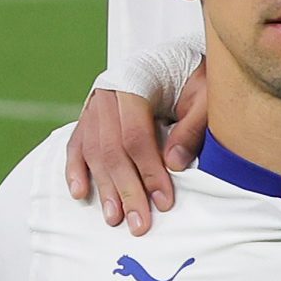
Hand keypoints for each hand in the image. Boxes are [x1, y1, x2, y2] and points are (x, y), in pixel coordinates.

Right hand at [62, 60, 207, 228]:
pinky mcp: (89, 116)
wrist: (176, 57)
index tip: (163, 202)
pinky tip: (80, 193)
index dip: (148, 171)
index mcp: (134, 82)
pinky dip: (75, 170)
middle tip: (138, 224)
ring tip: (114, 218)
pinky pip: (76, 145)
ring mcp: (94, 105)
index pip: (136, 136)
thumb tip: (174, 164)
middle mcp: (107, 94)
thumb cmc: (195, 76)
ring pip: (92, 152)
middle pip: (111, 149)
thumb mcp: (205, 94)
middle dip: (125, 190)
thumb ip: (192, 126)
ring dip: (103, 188)